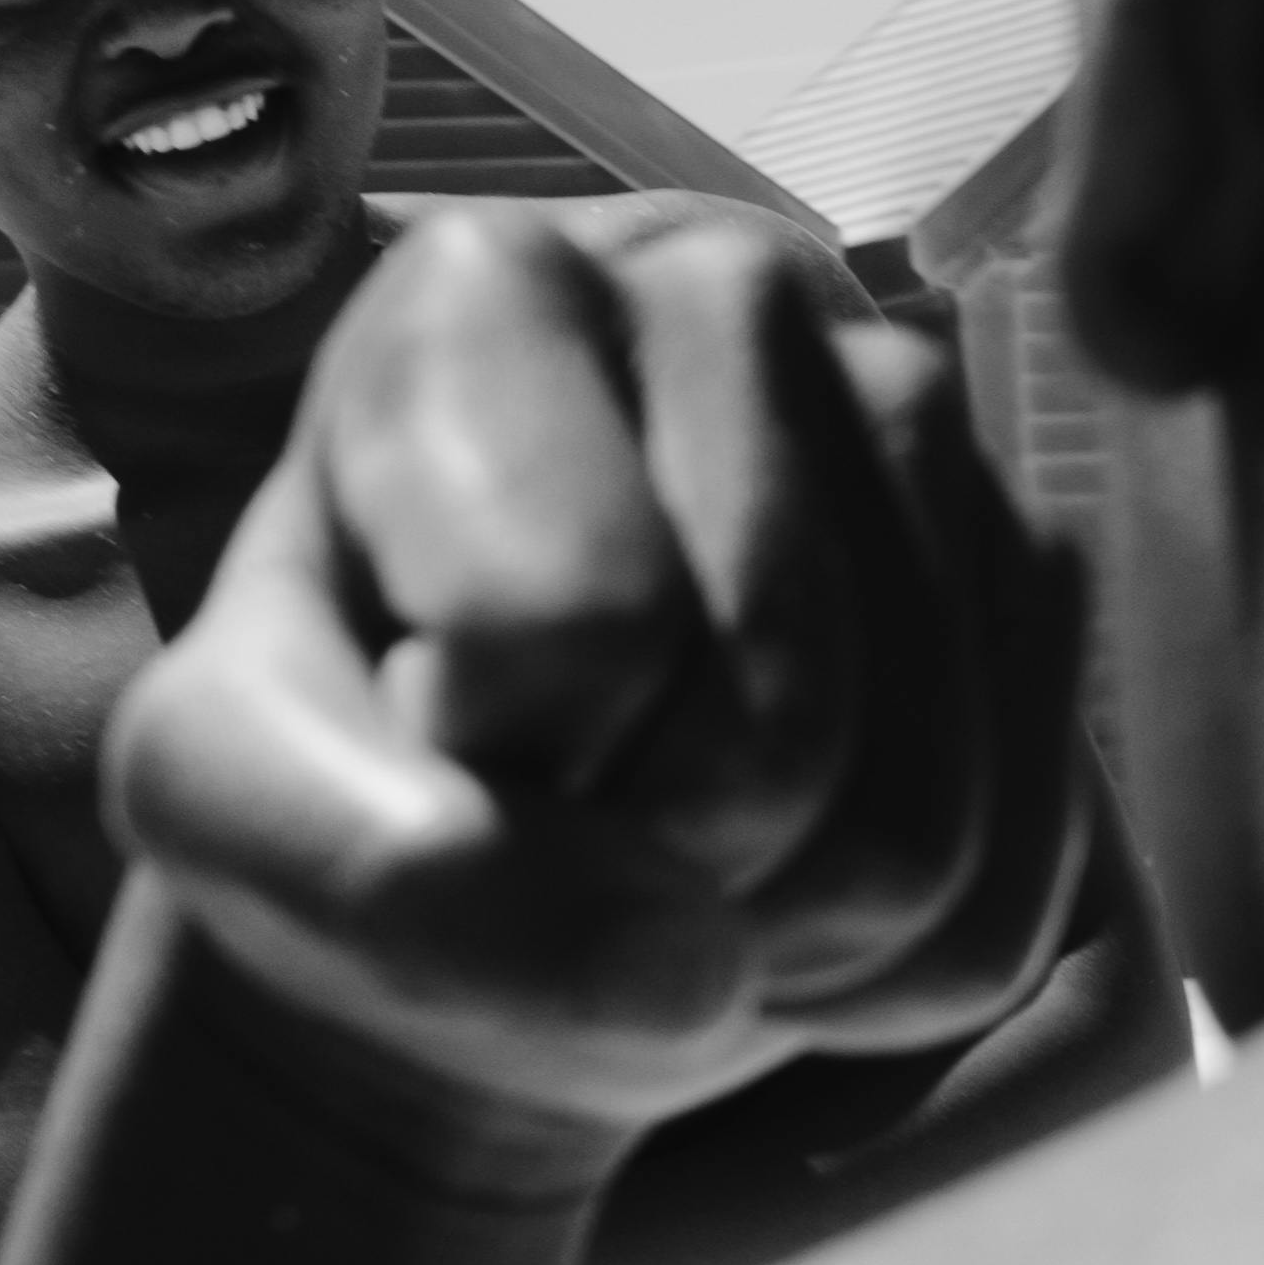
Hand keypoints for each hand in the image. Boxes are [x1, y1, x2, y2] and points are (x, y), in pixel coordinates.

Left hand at [102, 201, 1095, 1168]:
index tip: (423, 731)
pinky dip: (881, 969)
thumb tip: (690, 975)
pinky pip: (1017, 879)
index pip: (578, 625)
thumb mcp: (224, 799)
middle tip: (549, 822)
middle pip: (769, 742)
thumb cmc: (340, 765)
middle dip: (640, 869)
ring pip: (915, 834)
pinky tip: (777, 885)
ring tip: (655, 865)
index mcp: (489, 289)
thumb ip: (366, 863)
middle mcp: (738, 289)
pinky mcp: (1038, 562)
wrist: (493, 819)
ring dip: (766, 944)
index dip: (490, 769)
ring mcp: (923, 422)